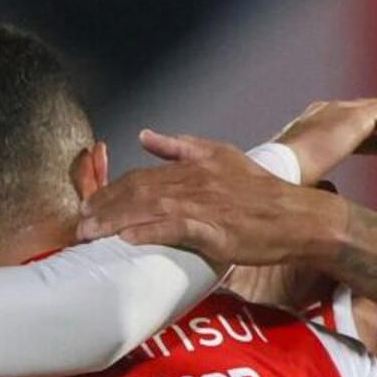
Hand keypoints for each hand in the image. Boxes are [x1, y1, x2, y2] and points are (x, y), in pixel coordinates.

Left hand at [81, 132, 344, 267]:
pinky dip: (146, 233)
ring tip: (89, 234)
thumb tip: (144, 135)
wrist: (297, 217)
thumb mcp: (221, 156)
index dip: (112, 190)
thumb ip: (181, 146)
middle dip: (104, 207)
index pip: (142, 176)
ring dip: (114, 222)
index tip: (90, 204)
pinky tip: (126, 241)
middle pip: (137, 191)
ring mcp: (203, 204)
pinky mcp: (213, 229)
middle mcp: (193, 181)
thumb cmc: (262, 194)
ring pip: (148, 209)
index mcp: (193, 165)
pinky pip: (172, 228)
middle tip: (78, 223)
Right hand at [267, 94, 376, 186]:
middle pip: (371, 114)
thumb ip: (323, 192)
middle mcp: (327, 113)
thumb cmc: (286, 189)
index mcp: (315, 130)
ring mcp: (340, 111)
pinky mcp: (354, 117)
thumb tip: (333, 204)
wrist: (278, 172)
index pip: (355, 134)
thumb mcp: (308, 190)